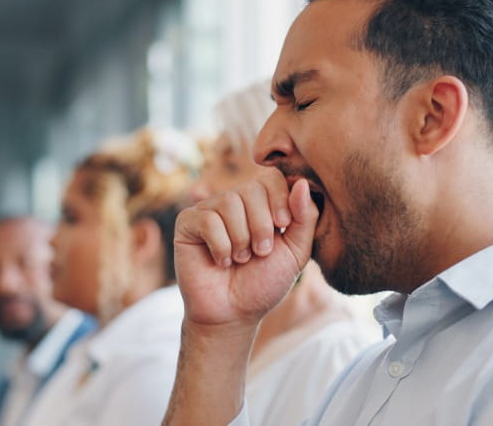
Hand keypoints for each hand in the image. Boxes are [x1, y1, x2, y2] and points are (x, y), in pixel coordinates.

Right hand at [173, 169, 319, 328]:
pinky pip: (208, 220)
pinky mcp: (187, 223)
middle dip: (262, 225)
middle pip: (252, 188)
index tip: (282, 224)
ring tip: (240, 259)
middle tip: (260, 252)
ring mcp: (209, 210)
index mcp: (261, 203)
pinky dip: (221, 246)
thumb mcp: (296, 252)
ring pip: (229, 202)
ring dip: (241, 238)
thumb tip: (301, 182)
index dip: (280, 198)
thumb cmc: (264, 284)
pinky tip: (221, 262)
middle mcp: (234, 201)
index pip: (273, 177)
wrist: (233, 314)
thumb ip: (305, 217)